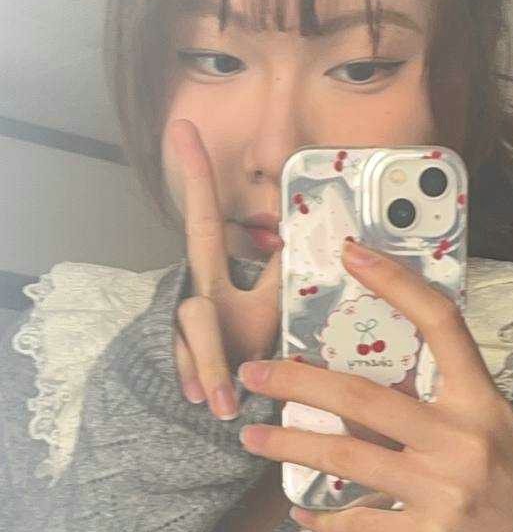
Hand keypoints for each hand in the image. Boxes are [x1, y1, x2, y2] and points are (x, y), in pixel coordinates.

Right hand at [170, 119, 281, 419]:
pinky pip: (190, 370)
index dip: (196, 174)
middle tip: (186, 254)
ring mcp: (184, 331)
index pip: (204, 218)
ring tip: (222, 399)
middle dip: (202, 264)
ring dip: (211, 363)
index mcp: (214, 274)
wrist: (224, 404)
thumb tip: (313, 236)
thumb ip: (284, 274)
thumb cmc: (249, 349)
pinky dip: (207, 386)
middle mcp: (196, 296)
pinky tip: (214, 405)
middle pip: (194, 280)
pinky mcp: (179, 365)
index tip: (185, 127)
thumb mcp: (271, 307)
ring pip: (197, 330)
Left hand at [238, 241, 512, 531]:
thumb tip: (370, 400)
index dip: (395, 282)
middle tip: (254, 374)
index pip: (440, 325)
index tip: (352, 256)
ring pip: (344, 458)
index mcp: (485, 404)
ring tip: (254, 439)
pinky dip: (322, 518)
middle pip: (360, 397)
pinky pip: (357, 523)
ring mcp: (444, 492)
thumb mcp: (502, 437)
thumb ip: (446, 412)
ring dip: (287, 447)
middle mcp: (463, 440)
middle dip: (293, 382)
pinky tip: (303, 512)